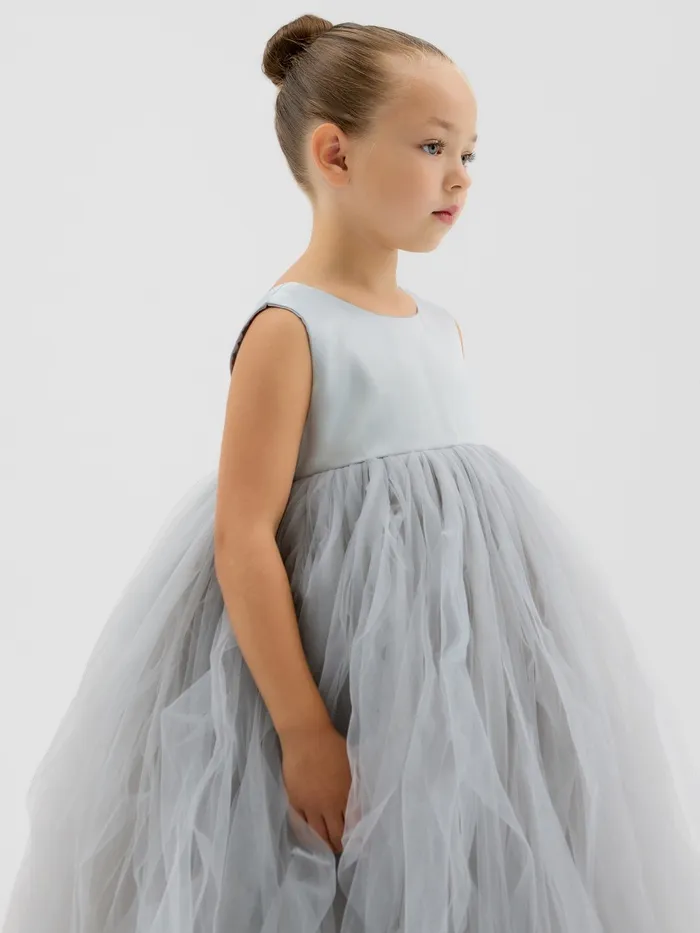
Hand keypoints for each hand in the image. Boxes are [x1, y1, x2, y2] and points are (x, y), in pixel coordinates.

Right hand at [279, 721, 350, 853]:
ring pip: (318, 834)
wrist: (306, 737)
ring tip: (328, 847)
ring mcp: (310, 806)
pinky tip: (310, 836)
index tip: (358, 843)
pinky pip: (301, 824)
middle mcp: (329, 805)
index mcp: (346, 795)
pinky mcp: (295, 802)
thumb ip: (356, 785)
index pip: (354, 824)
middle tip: (342, 850)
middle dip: (340, 845)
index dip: (356, 836)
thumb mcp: (352, 764)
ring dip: (324, 843)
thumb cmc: (332, 745)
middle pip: (336, 834)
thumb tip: (363, 799)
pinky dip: (307, 834)